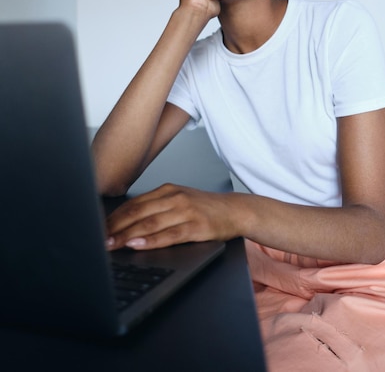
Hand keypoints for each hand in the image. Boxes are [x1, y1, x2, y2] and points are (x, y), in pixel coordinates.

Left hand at [105, 183, 236, 249]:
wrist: (236, 210)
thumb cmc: (206, 209)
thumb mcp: (180, 201)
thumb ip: (157, 208)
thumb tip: (128, 223)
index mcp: (167, 191)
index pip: (134, 204)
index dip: (113, 217)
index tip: (97, 229)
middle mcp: (174, 198)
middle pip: (138, 213)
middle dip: (115, 228)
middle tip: (98, 239)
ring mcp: (185, 211)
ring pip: (150, 224)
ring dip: (127, 235)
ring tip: (111, 244)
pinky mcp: (196, 227)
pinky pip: (169, 235)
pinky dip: (150, 240)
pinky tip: (137, 245)